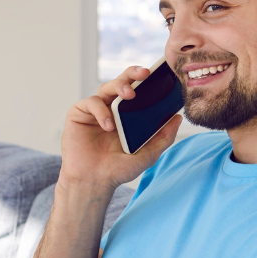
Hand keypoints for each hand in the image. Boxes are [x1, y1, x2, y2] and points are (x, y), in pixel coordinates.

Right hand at [60, 66, 182, 191]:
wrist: (93, 183)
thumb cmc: (117, 170)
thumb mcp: (147, 154)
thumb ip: (163, 137)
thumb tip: (178, 118)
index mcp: (127, 115)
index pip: (137, 91)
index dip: (146, 81)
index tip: (159, 75)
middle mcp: (111, 109)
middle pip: (122, 82)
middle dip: (133, 74)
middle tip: (144, 74)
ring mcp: (94, 111)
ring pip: (106, 87)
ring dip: (119, 87)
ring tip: (129, 95)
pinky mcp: (78, 114)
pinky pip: (90, 102)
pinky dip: (101, 111)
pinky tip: (108, 125)